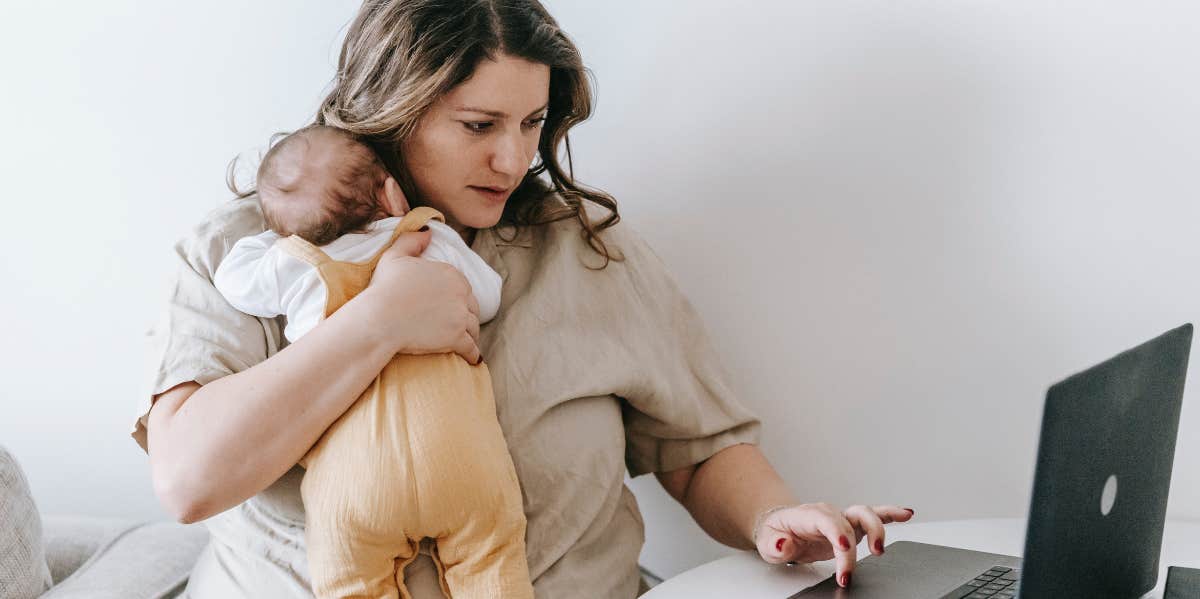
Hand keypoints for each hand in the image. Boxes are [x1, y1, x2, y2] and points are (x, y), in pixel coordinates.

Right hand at [360, 228, 481, 363]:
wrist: (379, 318)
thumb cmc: (384, 288)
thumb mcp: (394, 256)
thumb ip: (412, 240)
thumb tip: (428, 231)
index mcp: (450, 273)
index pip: (463, 288)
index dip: (458, 299)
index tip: (452, 307)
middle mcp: (461, 293)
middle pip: (472, 307)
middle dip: (467, 316)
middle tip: (461, 327)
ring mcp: (460, 316)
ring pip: (474, 328)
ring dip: (471, 335)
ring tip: (467, 342)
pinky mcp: (457, 337)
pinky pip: (472, 348)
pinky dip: (473, 354)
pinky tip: (473, 359)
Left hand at [753, 503, 914, 587]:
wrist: (780, 528)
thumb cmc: (776, 533)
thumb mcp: (767, 542)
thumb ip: (776, 544)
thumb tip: (784, 543)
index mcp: (809, 515)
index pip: (827, 521)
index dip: (838, 533)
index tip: (844, 548)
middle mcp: (829, 513)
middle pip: (851, 518)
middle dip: (861, 538)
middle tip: (866, 559)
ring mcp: (842, 519)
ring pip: (866, 514)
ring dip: (879, 528)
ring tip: (882, 548)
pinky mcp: (851, 527)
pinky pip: (874, 517)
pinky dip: (891, 515)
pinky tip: (906, 514)